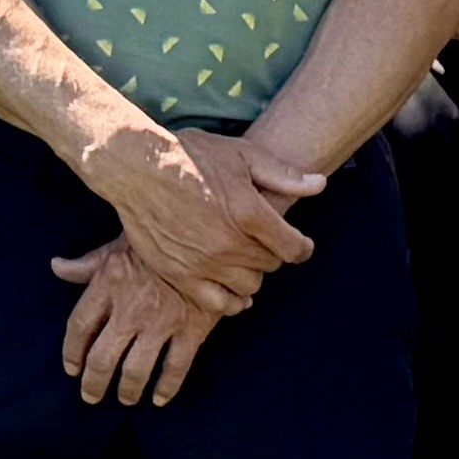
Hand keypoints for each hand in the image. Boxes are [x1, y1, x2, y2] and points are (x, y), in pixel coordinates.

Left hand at [49, 242, 226, 404]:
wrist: (211, 231)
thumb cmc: (160, 237)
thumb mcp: (120, 244)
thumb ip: (88, 264)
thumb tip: (57, 267)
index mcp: (109, 283)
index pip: (79, 326)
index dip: (72, 352)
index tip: (71, 367)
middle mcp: (131, 308)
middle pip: (101, 358)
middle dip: (93, 383)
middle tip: (91, 395)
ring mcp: (162, 322)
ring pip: (135, 371)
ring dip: (127, 390)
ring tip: (125, 397)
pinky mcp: (192, 330)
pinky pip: (175, 369)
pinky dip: (166, 388)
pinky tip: (159, 397)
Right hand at [81, 119, 318, 315]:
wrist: (138, 168)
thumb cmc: (190, 156)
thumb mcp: (242, 154)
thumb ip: (282, 174)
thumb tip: (319, 184)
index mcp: (249, 213)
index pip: (293, 247)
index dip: (301, 247)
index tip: (300, 245)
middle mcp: (230, 244)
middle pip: (270, 265)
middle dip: (272, 253)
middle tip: (262, 241)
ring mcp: (204, 264)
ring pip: (248, 286)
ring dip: (252, 274)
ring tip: (244, 259)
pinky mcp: (181, 276)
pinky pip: (218, 304)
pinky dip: (231, 301)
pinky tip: (234, 292)